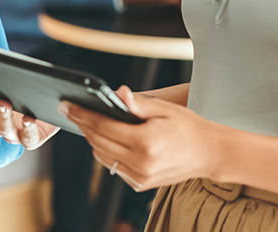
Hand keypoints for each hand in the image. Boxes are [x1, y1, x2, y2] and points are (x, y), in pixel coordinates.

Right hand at [0, 79, 58, 149]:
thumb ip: (0, 68)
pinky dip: (27, 129)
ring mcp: (11, 133)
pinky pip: (28, 138)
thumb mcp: (11, 76)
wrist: (49, 104)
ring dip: (2, 116)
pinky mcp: (31, 139)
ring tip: (4, 102)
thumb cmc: (24, 87)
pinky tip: (28, 118)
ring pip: (2, 128)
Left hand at [59, 85, 220, 190]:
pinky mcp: (141, 184)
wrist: (209, 153)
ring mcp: (140, 177)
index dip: (83, 114)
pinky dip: (106, 152)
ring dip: (92, 139)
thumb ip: (138, 103)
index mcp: (145, 143)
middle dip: (82, 124)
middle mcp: (140, 163)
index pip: (103, 127)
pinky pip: (114, 167)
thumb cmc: (188, 128)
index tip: (68, 105)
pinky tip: (106, 138)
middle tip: (71, 109)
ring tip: (87, 121)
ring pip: (102, 157)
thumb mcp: (164, 108)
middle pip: (98, 142)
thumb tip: (118, 93)